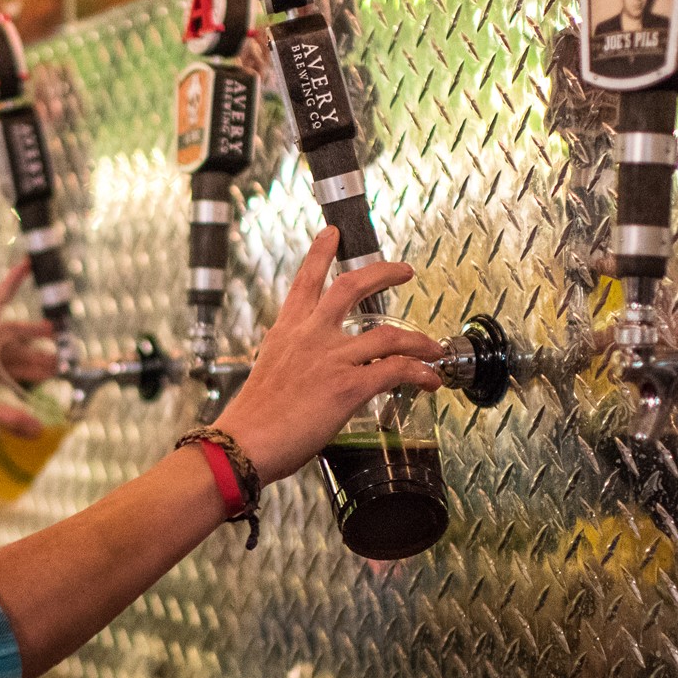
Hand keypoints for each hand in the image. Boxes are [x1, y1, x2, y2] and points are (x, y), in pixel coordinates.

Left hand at [0, 261, 55, 439]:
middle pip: (9, 332)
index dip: (13, 282)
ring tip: (55, 363)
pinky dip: (18, 375)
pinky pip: (1, 371)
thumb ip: (7, 416)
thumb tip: (40, 429)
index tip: (28, 263)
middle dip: (34, 332)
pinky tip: (34, 382)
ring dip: (30, 358)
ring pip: (7, 355)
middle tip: (58, 332)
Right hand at [213, 228, 444, 483]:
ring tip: (433, 346)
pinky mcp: (349, 386)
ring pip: (389, 334)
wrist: (244, 444)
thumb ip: (293, 362)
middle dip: (383, 273)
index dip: (320, 253)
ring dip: (419, 339)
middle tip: (403, 270)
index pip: (305, 282)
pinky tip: (430, 379)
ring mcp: (331, 358)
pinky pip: (397, 370)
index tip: (332, 234)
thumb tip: (309, 373)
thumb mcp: (268, 374)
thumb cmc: (252, 420)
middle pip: (352, 287)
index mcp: (286, 332)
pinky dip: (420, 373)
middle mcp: (310, 336)